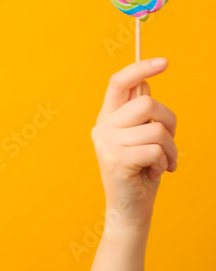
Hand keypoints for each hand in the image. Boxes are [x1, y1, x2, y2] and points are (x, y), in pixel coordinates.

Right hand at [91, 58, 176, 232]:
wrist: (129, 208)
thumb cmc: (140, 171)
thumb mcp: (140, 137)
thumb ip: (139, 112)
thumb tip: (145, 82)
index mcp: (107, 117)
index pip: (119, 82)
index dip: (140, 68)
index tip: (164, 62)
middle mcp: (102, 127)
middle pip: (147, 104)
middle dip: (169, 122)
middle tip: (168, 143)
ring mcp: (107, 143)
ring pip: (156, 129)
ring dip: (170, 149)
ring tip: (162, 162)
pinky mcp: (116, 160)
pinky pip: (155, 150)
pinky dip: (164, 163)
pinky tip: (155, 172)